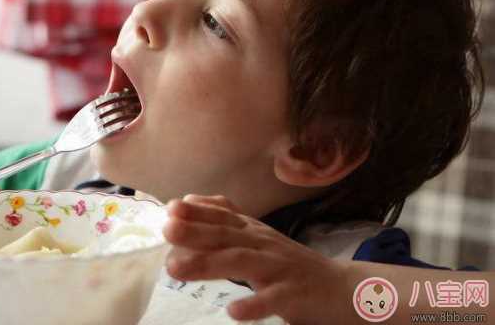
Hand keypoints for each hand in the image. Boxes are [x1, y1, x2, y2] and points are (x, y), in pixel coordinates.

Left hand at [163, 194, 354, 324]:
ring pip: (241, 262)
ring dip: (208, 264)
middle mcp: (263, 244)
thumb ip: (226, 219)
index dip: (197, 211)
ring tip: (176, 268)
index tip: (170, 207)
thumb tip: (190, 199)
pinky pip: (272, 299)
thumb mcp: (257, 236)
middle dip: (195, 232)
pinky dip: (254, 304)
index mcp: (253, 231)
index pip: (223, 216)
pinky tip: (233, 310)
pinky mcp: (294, 294)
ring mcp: (279, 268)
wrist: (343, 288)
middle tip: (167, 229)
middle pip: (226, 235)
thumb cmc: (289, 263)